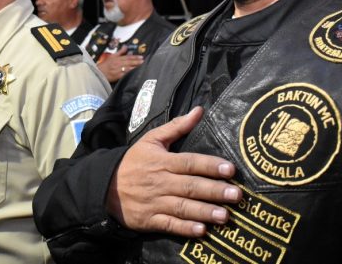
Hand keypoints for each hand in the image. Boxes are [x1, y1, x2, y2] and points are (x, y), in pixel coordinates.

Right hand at [98, 46, 143, 82]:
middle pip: (129, 62)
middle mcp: (118, 64)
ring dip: (135, 67)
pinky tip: (134, 73)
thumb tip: (126, 46)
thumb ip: (120, 51)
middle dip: (137, 61)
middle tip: (143, 61)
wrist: (100, 72)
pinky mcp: (118, 76)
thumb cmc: (106, 64)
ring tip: (141, 66)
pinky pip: (125, 75)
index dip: (135, 57)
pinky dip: (130, 74)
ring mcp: (118, 70)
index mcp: (117, 58)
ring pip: (128, 68)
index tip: (141, 57)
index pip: (128, 57)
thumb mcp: (112, 56)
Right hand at [106, 107, 239, 237]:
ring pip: (183, 207)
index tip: (229, 169)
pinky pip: (169, 225)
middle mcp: (161, 182)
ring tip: (225, 216)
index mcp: (163, 161)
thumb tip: (200, 110)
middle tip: (236, 195)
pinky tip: (201, 231)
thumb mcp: (151, 140)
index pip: (190, 163)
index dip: (210, 166)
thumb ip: (177, 126)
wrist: (104, 185)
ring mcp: (155, 202)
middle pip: (191, 186)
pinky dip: (184, 229)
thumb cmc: (133, 161)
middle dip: (214, 191)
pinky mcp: (149, 220)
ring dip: (204, 212)